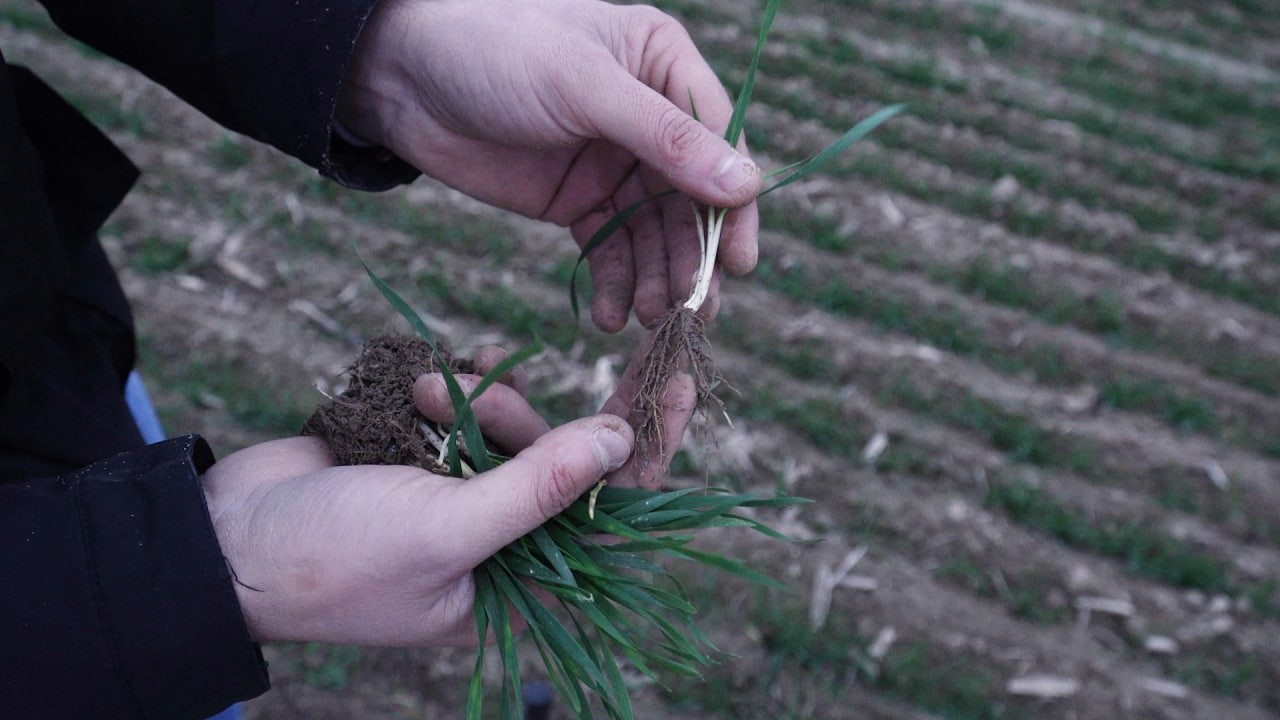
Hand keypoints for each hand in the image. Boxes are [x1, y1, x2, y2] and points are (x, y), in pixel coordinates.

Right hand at [201, 351, 634, 645]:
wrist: (225, 540)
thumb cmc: (334, 558)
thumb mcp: (445, 529)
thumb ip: (539, 488)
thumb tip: (621, 440)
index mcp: (524, 584)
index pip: (616, 513)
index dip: (649, 449)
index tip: (674, 379)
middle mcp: (505, 543)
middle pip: (566, 461)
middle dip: (532, 421)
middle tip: (492, 394)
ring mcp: (464, 496)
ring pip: (515, 427)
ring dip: (476, 402)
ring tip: (423, 399)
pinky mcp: (428, 458)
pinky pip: (472, 410)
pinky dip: (456, 389)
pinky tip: (423, 381)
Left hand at [338, 0, 760, 330]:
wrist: (402, 78)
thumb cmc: (496, 52)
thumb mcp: (584, 88)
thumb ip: (665, 138)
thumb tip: (746, 186)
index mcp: (664, 64)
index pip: (720, 140)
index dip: (733, 205)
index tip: (737, 263)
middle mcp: (649, 114)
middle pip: (692, 196)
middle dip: (693, 255)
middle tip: (694, 313)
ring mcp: (614, 161)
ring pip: (655, 230)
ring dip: (658, 278)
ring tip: (651, 319)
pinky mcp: (577, 199)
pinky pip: (611, 248)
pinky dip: (616, 284)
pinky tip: (613, 316)